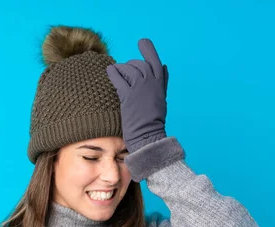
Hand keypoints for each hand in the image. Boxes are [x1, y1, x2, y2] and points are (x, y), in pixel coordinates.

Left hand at [106, 38, 168, 153]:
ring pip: (127, 68)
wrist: (148, 135)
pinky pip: (118, 77)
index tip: (142, 42)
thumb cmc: (153, 119)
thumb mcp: (161, 97)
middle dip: (128, 66)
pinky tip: (109, 71)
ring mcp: (139, 88)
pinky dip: (112, 72)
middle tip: (124, 75)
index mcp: (160, 83)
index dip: (148, 49)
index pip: (154, 60)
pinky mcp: (128, 95)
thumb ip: (162, 81)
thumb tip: (164, 66)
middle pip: (136, 64)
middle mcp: (151, 82)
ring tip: (116, 76)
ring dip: (120, 70)